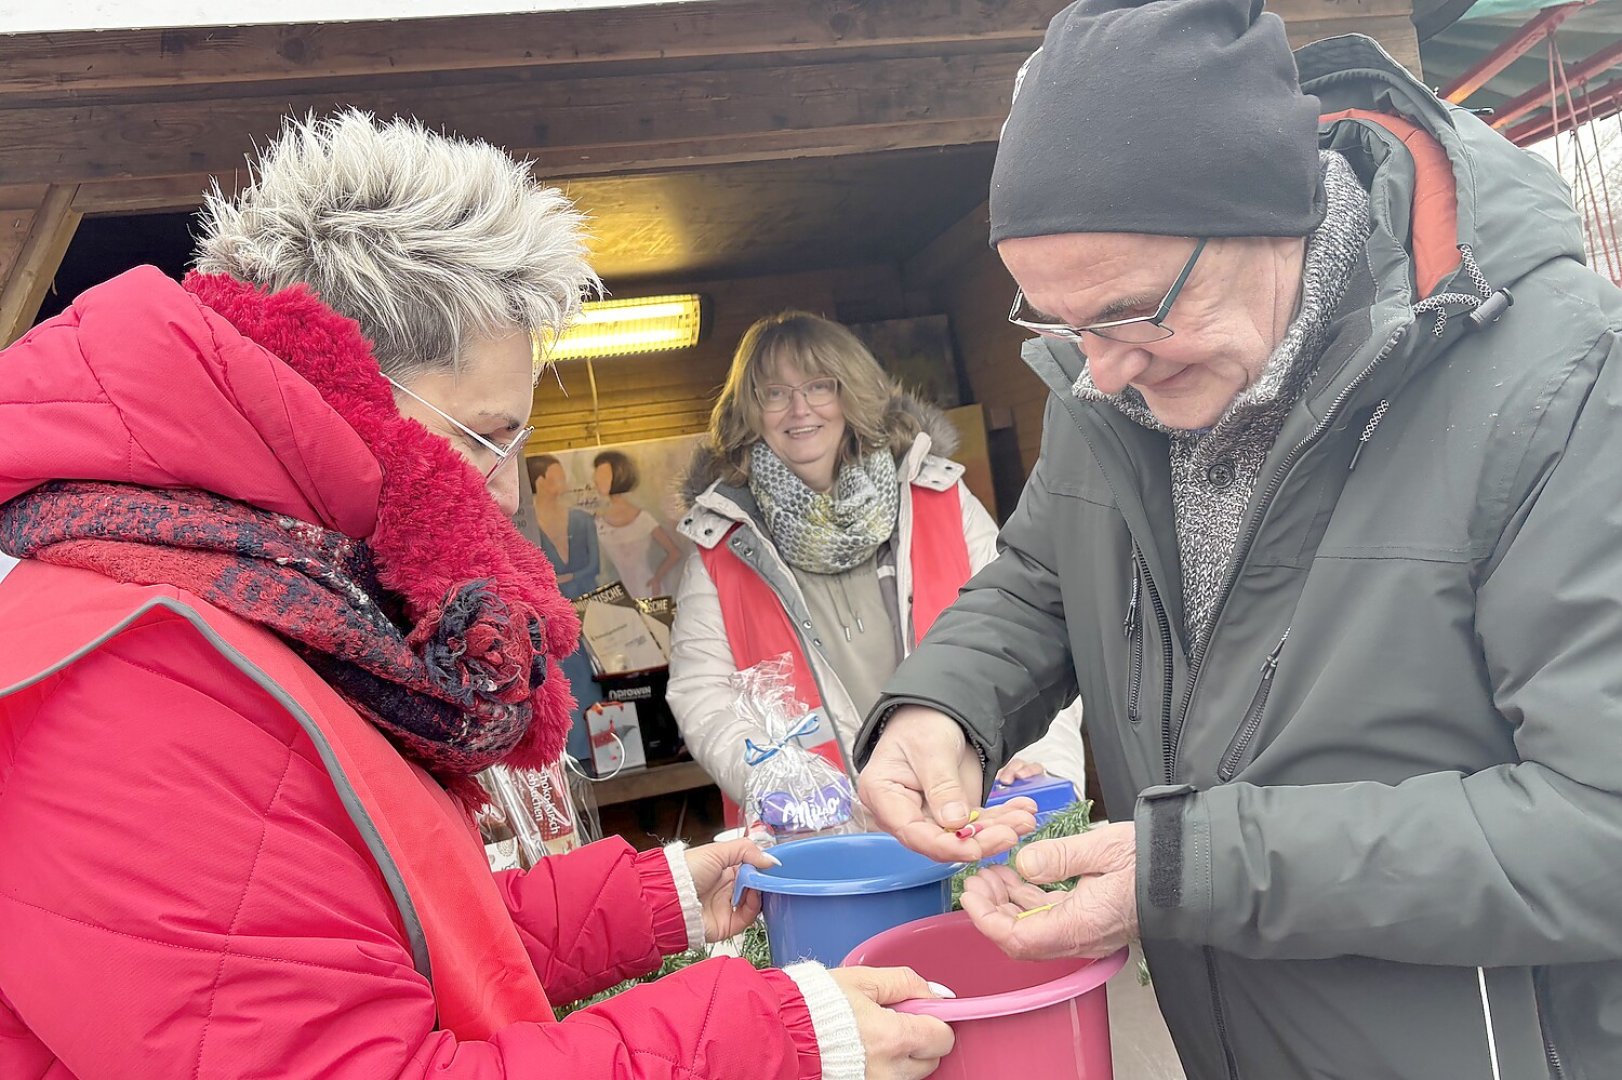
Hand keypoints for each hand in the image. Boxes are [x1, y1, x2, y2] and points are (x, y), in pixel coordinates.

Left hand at [683, 838, 779, 941]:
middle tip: (769, 874)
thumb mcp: (718, 851)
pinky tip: (752, 895)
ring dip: (760, 892)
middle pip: (754, 886)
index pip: (750, 869)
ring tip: (759, 883)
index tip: (772, 863)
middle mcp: (727, 889)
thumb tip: (771, 860)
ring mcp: (727, 907)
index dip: (761, 866)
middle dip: (763, 879)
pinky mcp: (727, 925)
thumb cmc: (687, 870)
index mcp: (724, 870)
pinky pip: (748, 918)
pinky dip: (754, 907)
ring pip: (754, 902)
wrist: (671, 896)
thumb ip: (746, 851)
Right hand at [829, 966, 954, 1079]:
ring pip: (912, 1074)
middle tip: (893, 1020)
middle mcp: (889, 1070)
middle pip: (931, 1060)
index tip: (922, 1012)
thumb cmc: (817, 1003)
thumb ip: (906, 983)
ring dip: (903, 1055)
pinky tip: (865, 1050)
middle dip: (920, 1039)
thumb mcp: (864, 979)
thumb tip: (939, 995)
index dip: (935, 1020)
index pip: (943, 1037)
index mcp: (893, 1038)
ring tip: (874, 1035)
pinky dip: (886, 1067)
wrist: (782, 1031)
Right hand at [857, 705, 1036, 862]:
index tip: (971, 849)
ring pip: (963, 836)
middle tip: (1009, 834)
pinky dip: (1002, 820)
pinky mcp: (955, 814)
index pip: (910, 831)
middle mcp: (905, 813)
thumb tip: (955, 822)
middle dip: (978, 841)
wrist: (938, 715)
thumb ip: (942, 785)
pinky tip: (1023, 813)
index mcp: (884, 796)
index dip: (941, 845)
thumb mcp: (931, 748)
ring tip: (1024, 820)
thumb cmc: (922, 724)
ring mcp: (931, 816)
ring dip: (996, 831)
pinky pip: (979, 824)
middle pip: (939, 840)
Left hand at [960, 821, 1138, 959]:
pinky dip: (1030, 901)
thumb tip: (1022, 864)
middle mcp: (1081, 938)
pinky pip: (1052, 920)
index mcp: (1079, 926)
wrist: (1195, 874)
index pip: (1018, 939)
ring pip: (1035, 929)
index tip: (969, 895)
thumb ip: (1058, 857)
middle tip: (977, 878)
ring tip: (993, 872)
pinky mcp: (1094, 923)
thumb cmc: (1155, 862)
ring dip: (1009, 904)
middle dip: (993, 910)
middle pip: (1021, 939)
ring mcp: (1088, 934)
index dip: (987, 920)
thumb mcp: (1102, 848)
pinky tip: (1020, 877)